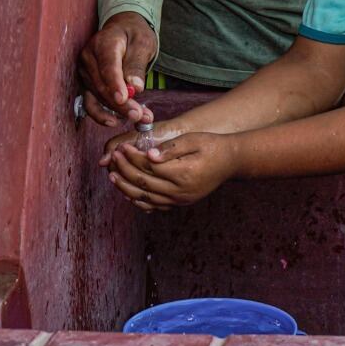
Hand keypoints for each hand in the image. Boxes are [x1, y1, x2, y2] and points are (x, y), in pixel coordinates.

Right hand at [78, 12, 157, 126]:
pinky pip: (90, 102)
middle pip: (103, 85)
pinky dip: (100, 114)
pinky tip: (113, 122)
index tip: (124, 98)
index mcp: (104, 43)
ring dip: (117, 111)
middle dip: (122, 104)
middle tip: (141, 115)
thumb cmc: (133, 35)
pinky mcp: (85, 83)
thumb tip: (135, 87)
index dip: (115, 84)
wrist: (122, 30)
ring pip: (98, 96)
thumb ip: (137, 65)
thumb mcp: (143, 43)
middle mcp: (89, 57)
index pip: (108, 66)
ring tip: (140, 118)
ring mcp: (84, 71)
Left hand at [104, 132, 239, 211]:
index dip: (132, 157)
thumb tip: (149, 155)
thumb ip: (171, 148)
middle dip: (125, 170)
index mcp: (183, 173)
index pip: (149, 167)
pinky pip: (155, 206)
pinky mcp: (181, 202)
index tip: (122, 147)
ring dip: (126, 188)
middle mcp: (180, 191)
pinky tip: (128, 193)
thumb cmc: (213, 146)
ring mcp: (180, 199)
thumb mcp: (193, 140)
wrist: (231, 161)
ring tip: (113, 176)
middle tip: (113, 157)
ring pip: (146, 198)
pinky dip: (139, 201)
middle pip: (144, 183)